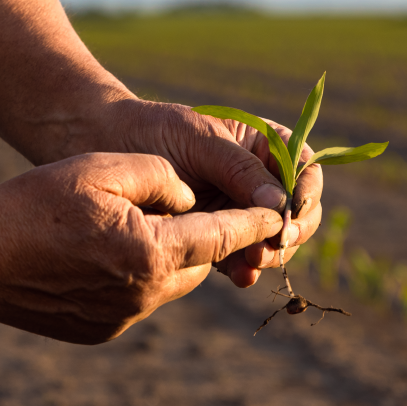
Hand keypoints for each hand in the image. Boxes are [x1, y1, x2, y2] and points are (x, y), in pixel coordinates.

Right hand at [0, 152, 282, 343]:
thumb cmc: (38, 203)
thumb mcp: (106, 167)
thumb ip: (163, 178)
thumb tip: (190, 199)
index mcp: (153, 252)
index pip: (224, 235)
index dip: (256, 220)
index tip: (281, 212)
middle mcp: (145, 294)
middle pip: (198, 263)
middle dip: (204, 237)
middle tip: (196, 209)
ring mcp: (121, 317)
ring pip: (167, 282)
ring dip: (167, 256)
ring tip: (138, 226)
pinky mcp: (99, 329)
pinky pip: (135, 299)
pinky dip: (135, 276)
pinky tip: (102, 253)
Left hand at [96, 99, 324, 288]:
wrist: (100, 147)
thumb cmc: (150, 130)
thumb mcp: (196, 138)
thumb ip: (237, 168)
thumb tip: (280, 205)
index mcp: (259, 145)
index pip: (303, 167)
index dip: (305, 191)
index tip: (294, 212)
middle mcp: (252, 178)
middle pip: (296, 209)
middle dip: (291, 229)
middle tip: (273, 244)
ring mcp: (234, 208)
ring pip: (272, 238)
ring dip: (270, 253)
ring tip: (252, 261)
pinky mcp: (211, 234)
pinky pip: (239, 256)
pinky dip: (244, 267)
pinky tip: (239, 276)